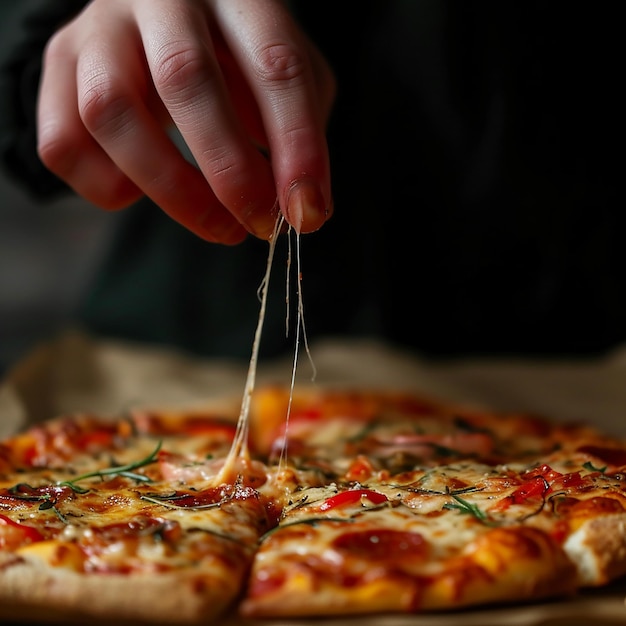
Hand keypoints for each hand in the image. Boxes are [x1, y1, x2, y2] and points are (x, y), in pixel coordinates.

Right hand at [37, 0, 334, 242]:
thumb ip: (297, 129)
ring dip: (171, 190)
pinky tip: (144, 191)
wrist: (155, 25)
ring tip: (217, 225)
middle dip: (229, 170)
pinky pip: (64, 142)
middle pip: (185, 78)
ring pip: (109, 110)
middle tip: (258, 224)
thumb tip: (301, 207)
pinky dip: (107, 187)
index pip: (274, 64)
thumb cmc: (233, 59)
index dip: (296, 146)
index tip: (307, 212)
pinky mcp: (57, 67)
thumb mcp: (280, 78)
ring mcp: (98, 28)